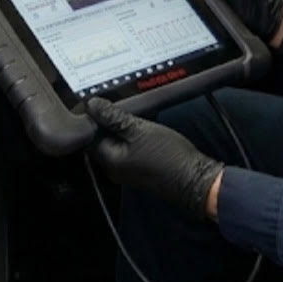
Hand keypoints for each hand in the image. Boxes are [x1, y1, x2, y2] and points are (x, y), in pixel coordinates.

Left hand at [85, 98, 223, 219]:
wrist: (195, 179)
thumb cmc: (169, 156)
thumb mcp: (139, 129)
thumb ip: (113, 118)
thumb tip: (92, 105)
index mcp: (108, 161)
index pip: (87, 136)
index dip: (91, 118)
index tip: (99, 103)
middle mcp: (113, 169)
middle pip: (100, 140)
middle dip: (106, 123)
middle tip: (117, 106)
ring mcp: (126, 171)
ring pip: (115, 144)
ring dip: (120, 129)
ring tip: (132, 115)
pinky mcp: (139, 169)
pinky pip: (127, 150)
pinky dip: (130, 138)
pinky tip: (140, 128)